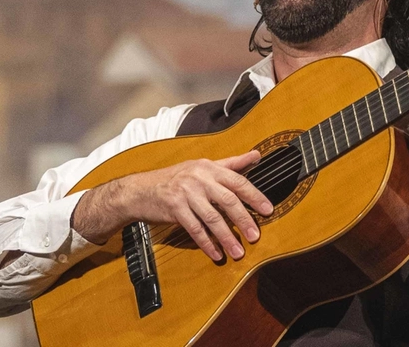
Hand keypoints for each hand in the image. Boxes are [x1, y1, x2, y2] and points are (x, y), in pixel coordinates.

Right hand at [72, 150, 272, 261]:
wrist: (141, 190)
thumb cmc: (175, 178)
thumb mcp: (202, 166)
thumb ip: (231, 163)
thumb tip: (256, 155)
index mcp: (208, 167)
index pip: (237, 181)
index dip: (254, 196)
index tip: (268, 210)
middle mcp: (198, 178)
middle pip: (227, 200)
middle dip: (243, 220)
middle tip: (255, 236)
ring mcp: (186, 193)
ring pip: (212, 218)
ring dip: (227, 237)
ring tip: (238, 251)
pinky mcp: (175, 209)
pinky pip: (195, 229)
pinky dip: (207, 243)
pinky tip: (216, 253)